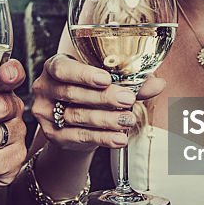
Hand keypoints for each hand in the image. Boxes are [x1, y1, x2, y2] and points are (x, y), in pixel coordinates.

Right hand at [30, 53, 166, 151]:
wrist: (74, 124)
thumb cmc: (91, 94)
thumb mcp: (107, 83)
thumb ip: (131, 82)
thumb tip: (159, 83)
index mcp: (55, 66)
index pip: (62, 68)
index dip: (83, 74)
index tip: (106, 79)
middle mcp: (44, 88)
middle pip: (72, 93)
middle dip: (103, 97)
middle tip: (128, 99)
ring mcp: (46, 113)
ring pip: (77, 116)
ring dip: (106, 119)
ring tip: (128, 119)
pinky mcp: (53, 135)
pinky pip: (79, 136)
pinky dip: (102, 138)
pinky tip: (120, 138)